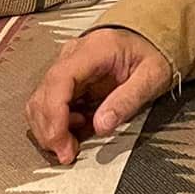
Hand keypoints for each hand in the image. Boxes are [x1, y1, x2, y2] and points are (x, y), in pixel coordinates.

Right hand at [24, 27, 173, 165]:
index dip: (54, 115)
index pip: (60, 80)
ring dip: (49, 128)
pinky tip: (76, 128)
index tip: (61, 142)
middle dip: (50, 129)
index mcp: (96, 48)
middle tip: (67, 154)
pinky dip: (55, 122)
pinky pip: (49, 103)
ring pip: (40, 101)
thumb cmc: (154, 54)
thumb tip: (100, 126)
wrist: (153, 39)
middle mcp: (74, 53)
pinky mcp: (66, 77)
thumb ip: (128, 100)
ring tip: (72, 143)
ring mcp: (67, 64)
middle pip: (44, 94)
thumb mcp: (152, 76)